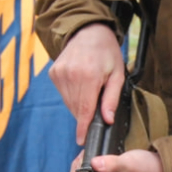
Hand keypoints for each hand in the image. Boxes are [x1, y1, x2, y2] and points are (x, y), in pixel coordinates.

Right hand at [48, 23, 124, 144]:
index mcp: (88, 76)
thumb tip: (107, 120)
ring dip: (79, 103)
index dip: (82, 127)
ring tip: (90, 88)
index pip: (83, 109)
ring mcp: (59, 74)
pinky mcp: (53, 73)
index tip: (80, 141)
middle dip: (86, 112)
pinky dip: (72, 95)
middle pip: (76, 108)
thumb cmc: (106, 52)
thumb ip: (111, 98)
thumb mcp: (117, 74)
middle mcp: (70, 75)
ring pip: (68, 102)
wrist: (87, 31)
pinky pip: (63, 94)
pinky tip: (80, 83)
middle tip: (97, 100)